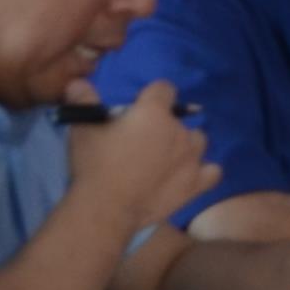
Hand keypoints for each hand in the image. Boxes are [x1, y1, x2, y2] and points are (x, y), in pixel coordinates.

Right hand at [61, 82, 215, 228]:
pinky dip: (203, 172)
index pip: (164, 89)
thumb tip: (77, 82)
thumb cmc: (94, 165)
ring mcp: (191, 158)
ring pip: (198, 141)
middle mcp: (179, 130)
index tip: (136, 111)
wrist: (106, 208)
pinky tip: (187, 177)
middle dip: (163, 126)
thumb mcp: (83, 130)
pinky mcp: (195, 184)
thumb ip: (84, 102)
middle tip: (140, 144)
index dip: (151, 97)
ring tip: (164, 159)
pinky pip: (212, 172)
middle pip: (179, 119)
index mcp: (154, 112)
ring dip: (184, 146)